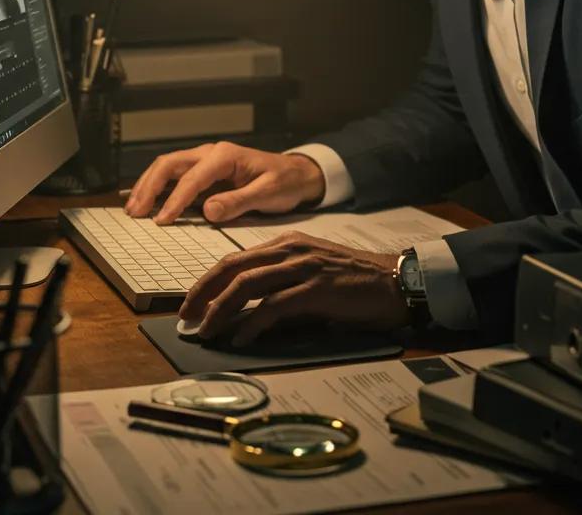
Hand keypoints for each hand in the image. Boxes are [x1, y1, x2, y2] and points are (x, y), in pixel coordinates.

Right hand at [124, 142, 324, 223]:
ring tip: (133, 210)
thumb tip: (208, 211)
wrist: (295, 174)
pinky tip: (145, 201)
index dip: (175, 200)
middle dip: (149, 187)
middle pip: (169, 164)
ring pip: (167, 167)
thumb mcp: (268, 193)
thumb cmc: (284, 182)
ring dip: (148, 186)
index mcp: (225, 156)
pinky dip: (157, 187)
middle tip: (136, 213)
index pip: (192, 178)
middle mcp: (210, 153)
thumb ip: (239, 201)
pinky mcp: (204, 172)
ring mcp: (205, 161)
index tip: (161, 221)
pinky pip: (175, 176)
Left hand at [178, 232, 409, 345]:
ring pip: (247, 285)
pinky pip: (274, 306)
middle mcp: (292, 250)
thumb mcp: (313, 271)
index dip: (209, 281)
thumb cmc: (355, 280)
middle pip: (234, 268)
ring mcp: (304, 267)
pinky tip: (241, 338)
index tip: (192, 302)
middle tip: (186, 317)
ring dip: (220, 310)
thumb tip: (248, 311)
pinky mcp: (316, 289)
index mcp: (288, 243)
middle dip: (204, 293)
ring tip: (206, 330)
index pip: (236, 259)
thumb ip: (282, 282)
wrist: (395, 280)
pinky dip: (252, 323)